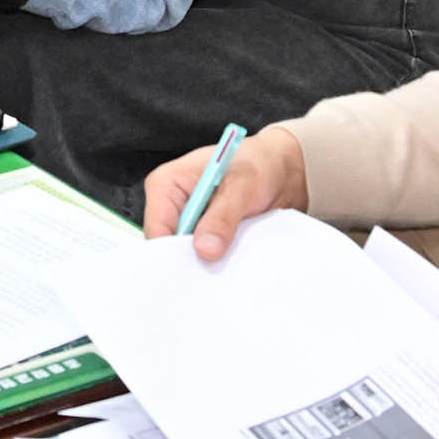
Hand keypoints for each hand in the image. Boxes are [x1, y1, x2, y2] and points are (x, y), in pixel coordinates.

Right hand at [142, 128, 309, 257]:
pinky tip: (232, 262)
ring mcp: (187, 221)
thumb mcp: (241, 187)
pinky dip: (217, 261)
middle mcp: (171, 204)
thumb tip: (205, 250)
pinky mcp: (203, 234)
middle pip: (168, 244)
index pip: (157, 227)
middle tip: (215, 273)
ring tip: (228, 265)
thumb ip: (222, 218)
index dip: (171, 252)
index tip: (195, 270)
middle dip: (190, 260)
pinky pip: (203, 255)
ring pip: (186, 253)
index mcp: (166, 184)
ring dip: (207, 261)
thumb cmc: (258, 165)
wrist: (282, 172)